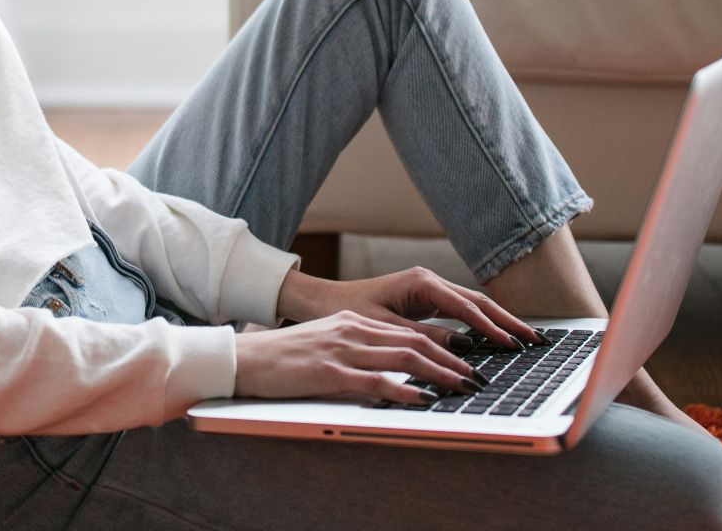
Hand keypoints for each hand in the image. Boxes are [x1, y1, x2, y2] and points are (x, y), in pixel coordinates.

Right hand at [233, 309, 484, 403]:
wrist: (245, 359)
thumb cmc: (282, 358)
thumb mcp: (325, 345)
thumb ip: (357, 351)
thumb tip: (390, 370)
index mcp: (353, 322)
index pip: (408, 332)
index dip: (442, 346)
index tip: (465, 362)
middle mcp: (353, 330)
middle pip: (414, 342)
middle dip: (451, 360)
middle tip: (476, 377)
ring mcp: (342, 350)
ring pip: (403, 357)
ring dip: (439, 374)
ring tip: (462, 387)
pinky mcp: (329, 372)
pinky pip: (375, 380)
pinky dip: (404, 389)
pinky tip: (423, 398)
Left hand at [276, 266, 545, 350]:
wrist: (324, 301)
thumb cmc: (347, 312)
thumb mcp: (384, 328)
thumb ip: (422, 338)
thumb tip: (461, 349)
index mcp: (421, 283)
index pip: (466, 307)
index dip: (491, 328)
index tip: (512, 345)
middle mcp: (429, 281)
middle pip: (478, 302)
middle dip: (508, 321)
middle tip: (535, 341)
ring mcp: (430, 289)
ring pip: (473, 306)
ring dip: (499, 322)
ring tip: (526, 340)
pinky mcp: (427, 300)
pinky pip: (462, 312)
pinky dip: (482, 324)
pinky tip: (498, 338)